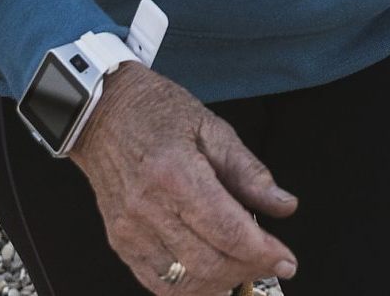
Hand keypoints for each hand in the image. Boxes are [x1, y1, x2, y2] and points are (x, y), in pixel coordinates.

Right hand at [70, 61, 297, 292]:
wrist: (103, 112)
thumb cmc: (158, 112)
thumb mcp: (212, 126)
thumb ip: (248, 171)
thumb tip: (284, 205)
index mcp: (176, 174)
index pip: (227, 231)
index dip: (262, 253)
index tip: (287, 261)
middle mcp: (149, 209)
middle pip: (208, 263)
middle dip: (248, 270)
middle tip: (272, 262)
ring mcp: (130, 231)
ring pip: (184, 283)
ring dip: (221, 283)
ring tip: (244, 266)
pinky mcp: (120, 242)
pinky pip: (157, 284)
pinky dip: (190, 288)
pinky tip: (211, 273)